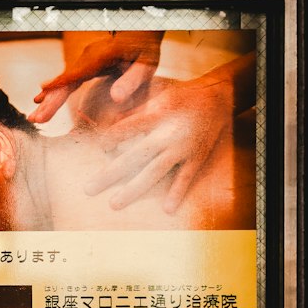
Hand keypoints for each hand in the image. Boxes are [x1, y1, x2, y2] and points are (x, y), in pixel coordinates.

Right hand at [30, 31, 163, 124]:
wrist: (138, 33)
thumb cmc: (144, 49)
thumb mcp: (146, 64)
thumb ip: (132, 80)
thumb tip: (116, 98)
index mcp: (102, 56)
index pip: (78, 73)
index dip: (60, 84)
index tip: (43, 93)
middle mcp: (88, 57)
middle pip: (66, 80)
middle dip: (50, 100)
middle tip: (36, 118)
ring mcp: (84, 60)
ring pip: (63, 81)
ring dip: (49, 99)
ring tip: (35, 116)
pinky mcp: (83, 65)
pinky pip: (67, 80)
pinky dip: (54, 90)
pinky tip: (42, 98)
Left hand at [84, 70, 231, 212]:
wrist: (218, 97)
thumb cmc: (181, 97)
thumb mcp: (157, 97)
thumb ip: (134, 113)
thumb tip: (108, 124)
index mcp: (156, 115)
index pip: (127, 128)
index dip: (112, 138)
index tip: (102, 147)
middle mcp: (167, 133)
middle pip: (134, 156)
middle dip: (110, 174)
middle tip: (88, 190)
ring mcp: (183, 148)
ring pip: (155, 171)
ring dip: (134, 189)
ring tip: (114, 204)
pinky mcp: (197, 157)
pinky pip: (185, 178)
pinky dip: (177, 193)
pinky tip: (167, 210)